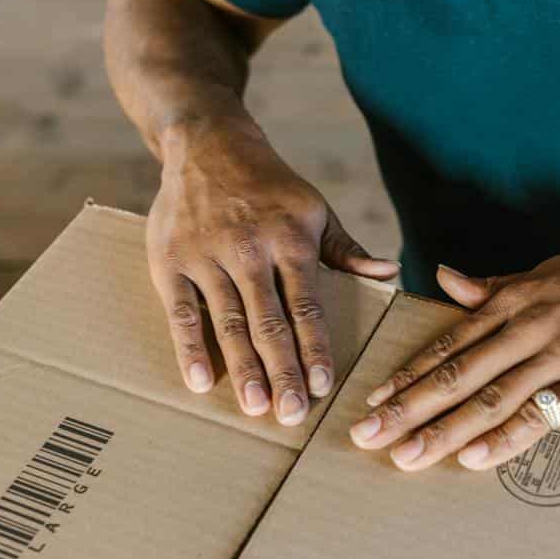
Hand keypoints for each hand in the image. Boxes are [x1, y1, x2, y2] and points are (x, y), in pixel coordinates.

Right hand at [148, 122, 398, 424]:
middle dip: (282, 370)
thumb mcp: (315, 211)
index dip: (315, 347)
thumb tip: (390, 275)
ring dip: (241, 368)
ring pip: (227, 321)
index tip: (323, 385)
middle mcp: (249, 249)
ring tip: (255, 406)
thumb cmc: (270, 187)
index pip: (307, 304)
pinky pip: (181, 310)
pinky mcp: (169, 260)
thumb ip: (347, 251)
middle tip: (291, 414)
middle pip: (268, 321)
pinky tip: (200, 381)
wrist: (206, 144)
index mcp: (291, 239)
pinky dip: (189, 347)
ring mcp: (206, 255)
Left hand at [348, 235, 559, 470]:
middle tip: (365, 437)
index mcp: (517, 299)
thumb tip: (446, 280)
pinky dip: (505, 437)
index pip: (450, 342)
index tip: (372, 398)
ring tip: (405, 457)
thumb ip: (497, 286)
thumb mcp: (550, 273)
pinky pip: (543, 414)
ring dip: (442, 431)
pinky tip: (473, 458)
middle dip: (406, 408)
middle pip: (457, 374)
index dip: (408, 372)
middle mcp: (530, 326)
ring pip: (490, 397)